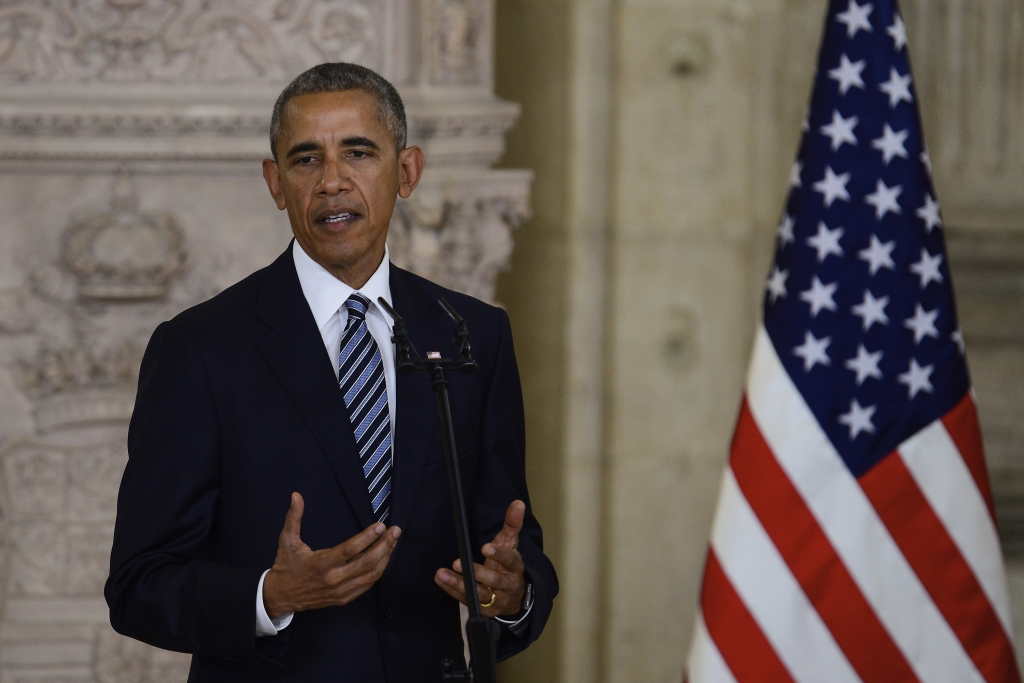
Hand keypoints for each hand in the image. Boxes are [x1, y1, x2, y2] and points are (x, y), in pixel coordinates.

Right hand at [263, 492, 400, 617]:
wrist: (280, 597)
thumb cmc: (286, 566)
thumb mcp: (287, 541)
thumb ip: (294, 517)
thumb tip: (296, 496)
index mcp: (321, 564)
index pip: (350, 550)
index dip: (368, 537)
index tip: (381, 525)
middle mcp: (333, 579)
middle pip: (367, 562)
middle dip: (384, 545)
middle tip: (395, 531)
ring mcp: (340, 591)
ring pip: (371, 575)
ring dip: (385, 557)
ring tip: (393, 541)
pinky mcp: (344, 598)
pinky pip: (367, 585)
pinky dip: (378, 571)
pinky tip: (384, 559)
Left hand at [434, 500, 525, 617]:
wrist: (514, 597)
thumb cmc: (507, 565)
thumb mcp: (510, 544)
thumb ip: (512, 524)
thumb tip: (518, 503)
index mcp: (515, 567)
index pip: (509, 560)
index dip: (498, 554)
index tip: (485, 547)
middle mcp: (507, 585)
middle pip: (493, 580)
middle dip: (476, 572)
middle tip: (458, 562)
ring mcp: (496, 599)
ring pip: (478, 594)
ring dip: (459, 584)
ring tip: (442, 574)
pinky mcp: (484, 610)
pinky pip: (466, 600)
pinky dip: (452, 590)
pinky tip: (441, 580)